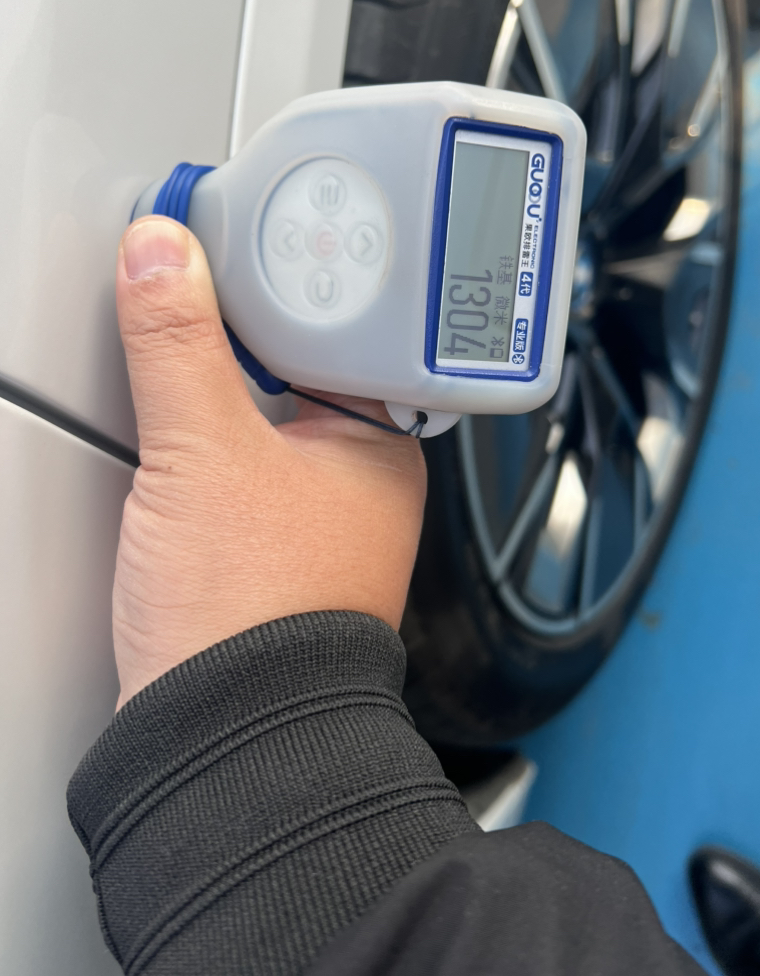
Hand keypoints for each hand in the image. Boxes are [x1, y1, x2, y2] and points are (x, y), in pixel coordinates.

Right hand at [112, 216, 425, 707]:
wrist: (223, 735)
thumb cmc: (252, 616)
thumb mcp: (203, 452)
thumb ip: (178, 344)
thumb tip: (162, 254)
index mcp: (382, 448)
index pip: (346, 333)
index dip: (290, 281)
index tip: (241, 239)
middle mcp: (363, 483)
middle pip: (304, 371)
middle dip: (249, 327)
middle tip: (203, 267)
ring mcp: (319, 521)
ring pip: (271, 420)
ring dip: (225, 381)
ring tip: (185, 324)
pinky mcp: (271, 553)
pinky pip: (245, 466)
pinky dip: (212, 434)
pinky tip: (178, 418)